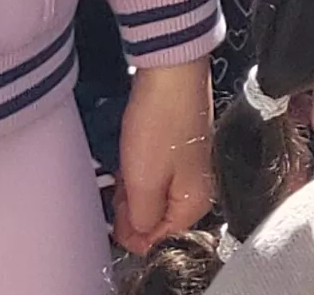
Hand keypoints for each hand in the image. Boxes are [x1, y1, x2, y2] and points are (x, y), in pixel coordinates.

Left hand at [109, 60, 214, 250]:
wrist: (171, 72)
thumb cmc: (160, 123)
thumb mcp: (143, 182)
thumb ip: (142, 220)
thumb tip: (140, 238)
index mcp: (195, 203)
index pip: (159, 240)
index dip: (132, 234)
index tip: (115, 217)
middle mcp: (198, 189)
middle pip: (157, 219)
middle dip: (132, 211)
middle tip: (117, 191)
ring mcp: (190, 167)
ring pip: (153, 196)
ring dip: (133, 191)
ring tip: (122, 171)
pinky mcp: (179, 148)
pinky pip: (155, 174)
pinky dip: (138, 172)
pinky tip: (129, 159)